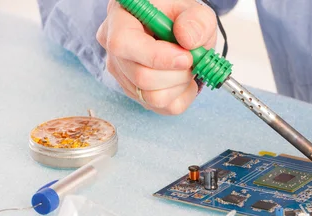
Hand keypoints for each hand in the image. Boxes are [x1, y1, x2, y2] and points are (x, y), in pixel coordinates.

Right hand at [97, 0, 216, 114]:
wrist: (182, 35)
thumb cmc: (183, 20)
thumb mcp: (196, 11)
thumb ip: (197, 20)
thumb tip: (187, 40)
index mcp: (120, 18)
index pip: (123, 43)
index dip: (156, 56)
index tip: (186, 57)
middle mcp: (115, 49)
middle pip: (140, 77)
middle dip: (177, 74)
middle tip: (193, 60)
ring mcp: (123, 74)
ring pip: (152, 97)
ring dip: (180, 85)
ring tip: (187, 68)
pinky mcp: (136, 93)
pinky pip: (162, 108)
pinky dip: (181, 96)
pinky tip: (183, 79)